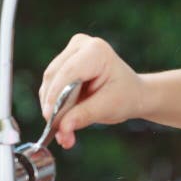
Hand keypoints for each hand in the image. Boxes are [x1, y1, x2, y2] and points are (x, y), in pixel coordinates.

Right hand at [39, 33, 145, 148]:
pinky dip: (53, 107)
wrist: (131, 93)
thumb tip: (62, 128)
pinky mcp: (61, 65)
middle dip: (54, 108)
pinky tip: (63, 123)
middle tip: (61, 135)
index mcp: (96, 50)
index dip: (56, 96)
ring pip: (48, 84)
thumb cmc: (125, 95)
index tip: (51, 120)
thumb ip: (83, 116)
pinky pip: (49, 88)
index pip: (68, 72)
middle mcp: (80, 46)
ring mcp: (69, 53)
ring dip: (52, 111)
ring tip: (65, 134)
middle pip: (54, 78)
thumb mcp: (108, 107)